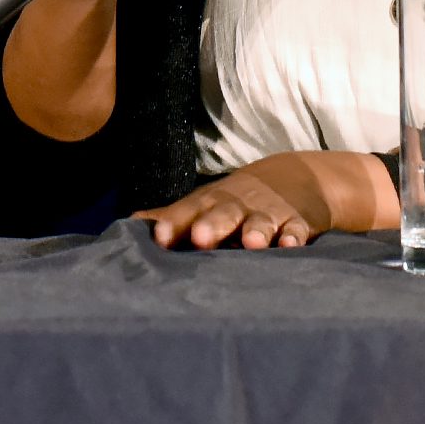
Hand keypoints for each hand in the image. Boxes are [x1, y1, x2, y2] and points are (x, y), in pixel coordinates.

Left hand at [133, 152, 389, 250]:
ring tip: (251, 243)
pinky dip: (293, 236)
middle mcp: (237, 206)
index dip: (173, 222)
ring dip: (255, 231)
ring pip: (260, 221)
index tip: (159, 236)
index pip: (187, 210)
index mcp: (210, 203)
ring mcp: (268, 213)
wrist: (294, 178)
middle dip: (212, 225)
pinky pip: (296, 229)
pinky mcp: (297, 221)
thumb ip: (171, 218)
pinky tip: (290, 245)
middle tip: (200, 238)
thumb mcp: (205, 205)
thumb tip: (126, 226)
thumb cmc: (237, 200)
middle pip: (223, 213)